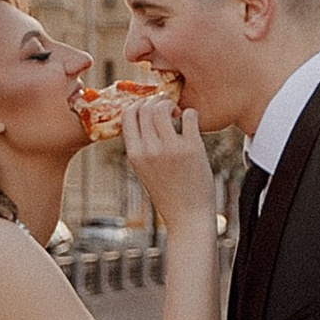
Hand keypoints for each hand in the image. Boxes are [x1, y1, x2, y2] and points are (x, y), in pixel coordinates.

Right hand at [120, 87, 219, 234]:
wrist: (188, 217)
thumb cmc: (168, 194)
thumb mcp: (144, 171)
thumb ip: (141, 148)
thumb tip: (141, 121)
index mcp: (135, 154)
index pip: (127, 115)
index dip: (138, 106)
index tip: (149, 109)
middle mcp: (149, 149)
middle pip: (144, 107)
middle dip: (155, 101)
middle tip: (167, 109)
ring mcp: (170, 148)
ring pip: (163, 107)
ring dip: (171, 104)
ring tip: (178, 114)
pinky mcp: (192, 148)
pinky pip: (189, 115)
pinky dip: (190, 113)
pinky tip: (191, 121)